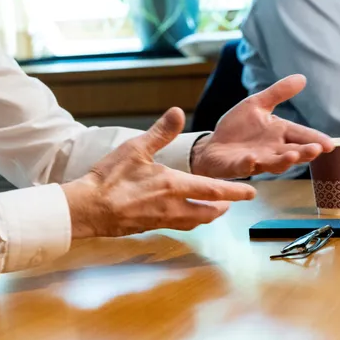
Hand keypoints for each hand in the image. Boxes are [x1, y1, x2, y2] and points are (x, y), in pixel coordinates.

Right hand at [61, 107, 255, 238]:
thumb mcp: (136, 148)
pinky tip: (183, 215)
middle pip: (208, 212)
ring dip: (208, 216)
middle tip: (233, 202)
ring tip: (213, 210)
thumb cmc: (110, 178)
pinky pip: (178, 226)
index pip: (213, 189)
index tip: (251, 193)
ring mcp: (161, 220)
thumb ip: (160, 132)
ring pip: (194, 222)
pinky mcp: (149, 227)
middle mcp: (172, 206)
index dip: (235, 191)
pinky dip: (189, 220)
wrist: (88, 208)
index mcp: (173, 185)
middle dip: (223, 207)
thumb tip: (178, 112)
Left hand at [190, 74, 334, 178]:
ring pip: (274, 163)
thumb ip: (278, 93)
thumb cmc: (238, 128)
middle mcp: (272, 149)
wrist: (213, 145)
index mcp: (279, 133)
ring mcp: (256, 159)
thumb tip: (302, 77)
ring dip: (283, 161)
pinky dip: (249, 164)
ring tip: (292, 156)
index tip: (330, 144)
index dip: (316, 139)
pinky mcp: (238, 165)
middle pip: (292, 152)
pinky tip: (252, 159)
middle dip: (304, 152)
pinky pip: (245, 166)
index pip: (301, 135)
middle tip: (317, 150)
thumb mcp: (257, 105)